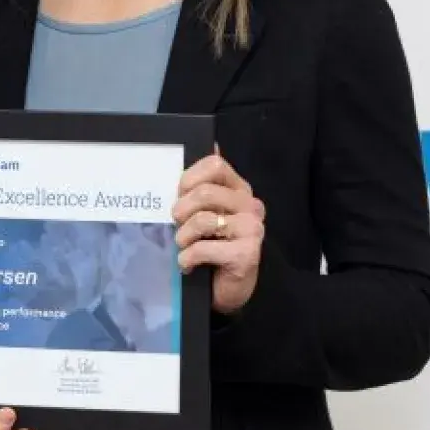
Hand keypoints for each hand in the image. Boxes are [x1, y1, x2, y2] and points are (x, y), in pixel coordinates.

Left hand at [173, 148, 266, 314]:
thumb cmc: (212, 246)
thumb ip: (205, 182)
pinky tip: (188, 264)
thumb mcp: (205, 212)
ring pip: (202, 221)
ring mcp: (252, 230)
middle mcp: (251, 206)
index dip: (189, 178)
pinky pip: (203, 248)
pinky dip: (187, 258)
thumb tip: (212, 141)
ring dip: (183, 237)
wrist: (227, 288)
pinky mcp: (247, 254)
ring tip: (183, 246)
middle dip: (181, 211)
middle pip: (204, 193)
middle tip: (177, 226)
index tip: (179, 195)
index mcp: (239, 190)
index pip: (215, 165)